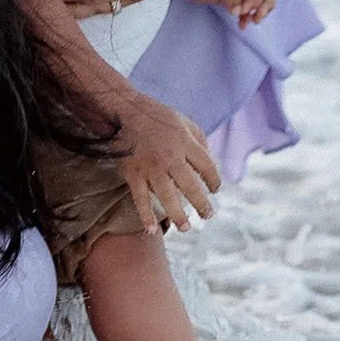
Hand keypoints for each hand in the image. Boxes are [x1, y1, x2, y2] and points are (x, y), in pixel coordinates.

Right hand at [111, 88, 220, 231]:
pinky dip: (145, 216)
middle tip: (208, 215)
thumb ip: (199, 141)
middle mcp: (170, 156)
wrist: (124, 110)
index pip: (207, 166)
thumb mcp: (184, 121)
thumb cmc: (157, 116)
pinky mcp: (133, 173)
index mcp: (185, 142)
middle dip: (202, 204)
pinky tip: (151, 230)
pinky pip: (140, 198)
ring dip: (178, 215)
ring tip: (186, 227)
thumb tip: (210, 163)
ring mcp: (151, 167)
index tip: (215, 190)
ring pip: (168, 197)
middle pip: (191, 186)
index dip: (215, 180)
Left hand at [176, 0, 275, 27]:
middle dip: (264, 5)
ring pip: (258, 0)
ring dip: (257, 12)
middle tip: (254, 18)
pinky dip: (246, 16)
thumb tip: (239, 10)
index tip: (241, 10)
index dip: (255, 0)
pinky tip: (241, 24)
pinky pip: (245, 7)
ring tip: (247, 23)